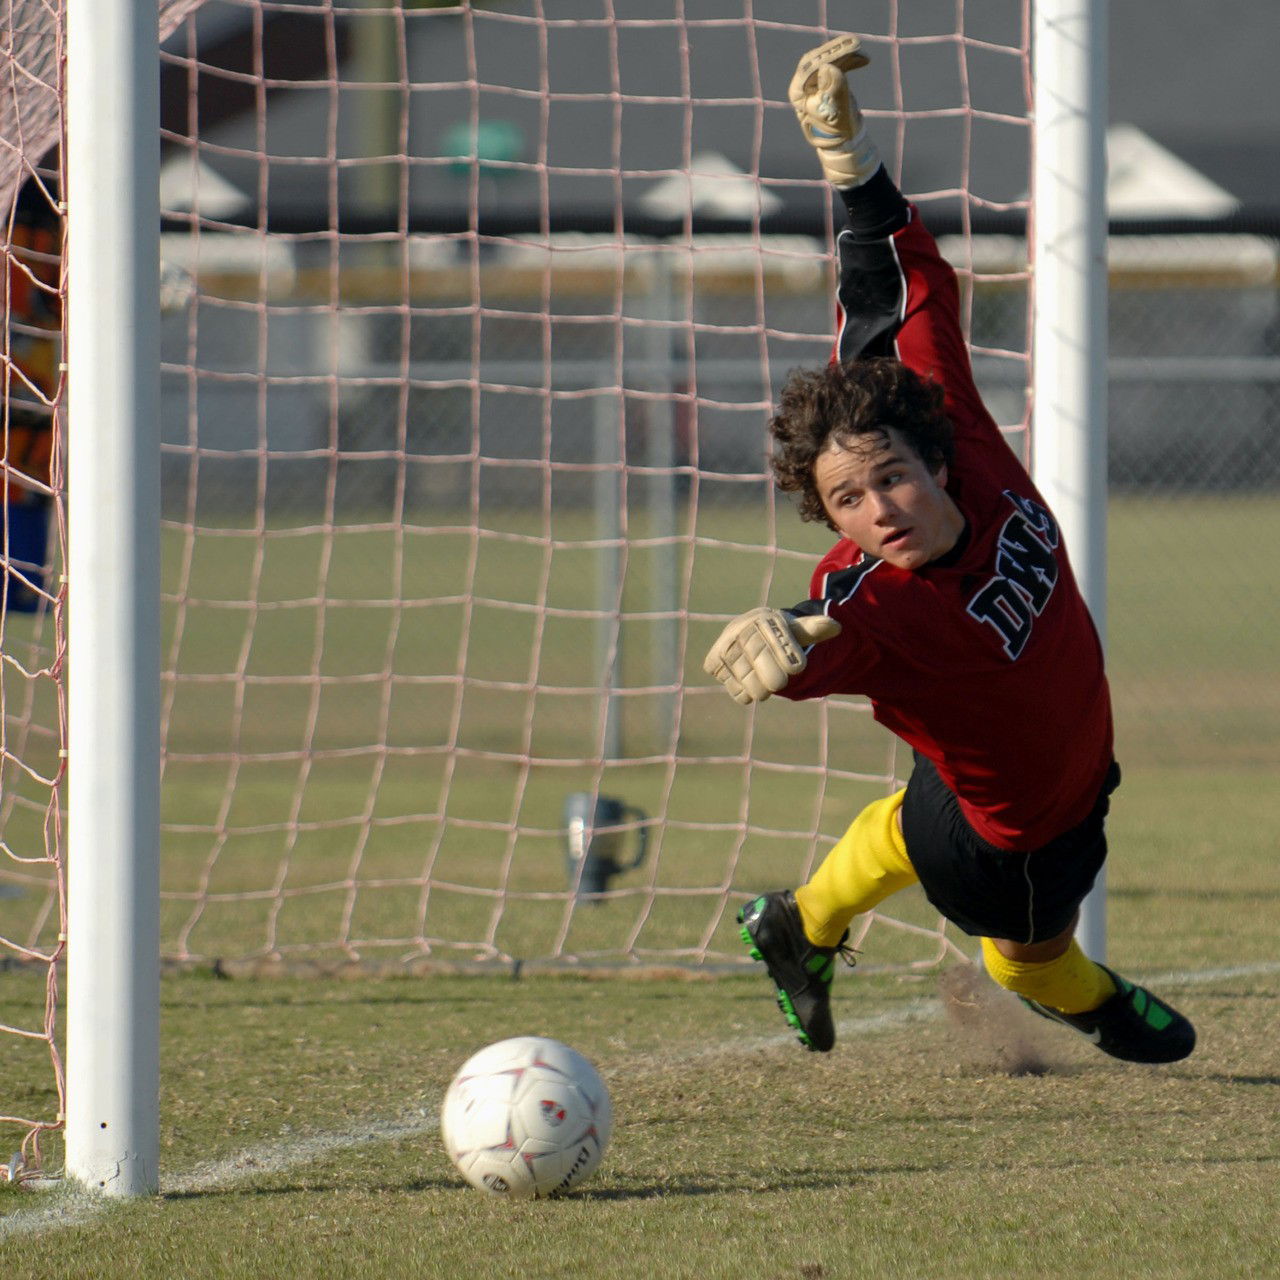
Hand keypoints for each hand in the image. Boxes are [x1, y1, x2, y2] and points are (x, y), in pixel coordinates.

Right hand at [703, 607, 841, 704]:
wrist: (750, 636)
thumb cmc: (779, 635)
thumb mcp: (796, 631)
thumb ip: (813, 629)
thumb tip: (835, 627)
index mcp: (762, 618)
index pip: (774, 636)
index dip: (786, 652)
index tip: (798, 668)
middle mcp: (739, 629)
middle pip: (756, 653)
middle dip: (769, 672)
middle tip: (780, 684)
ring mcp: (724, 647)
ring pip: (742, 671)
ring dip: (755, 686)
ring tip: (765, 691)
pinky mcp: (714, 663)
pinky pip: (729, 681)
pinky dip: (741, 691)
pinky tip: (749, 689)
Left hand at [788, 35, 879, 189]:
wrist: (845, 142)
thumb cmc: (838, 131)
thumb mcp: (836, 112)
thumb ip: (832, 89)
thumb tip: (828, 67)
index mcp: (799, 93)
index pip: (811, 67)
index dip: (829, 55)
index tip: (847, 48)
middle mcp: (803, 85)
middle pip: (819, 59)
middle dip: (838, 51)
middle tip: (855, 44)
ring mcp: (814, 82)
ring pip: (829, 60)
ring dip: (846, 54)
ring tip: (863, 54)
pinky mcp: (827, 81)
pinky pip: (837, 65)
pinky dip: (849, 60)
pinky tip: (864, 60)